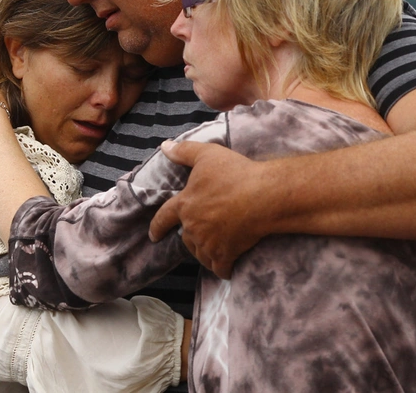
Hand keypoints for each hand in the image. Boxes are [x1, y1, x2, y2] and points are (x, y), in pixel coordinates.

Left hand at [149, 141, 270, 278]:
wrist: (262, 196)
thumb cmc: (235, 174)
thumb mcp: (207, 155)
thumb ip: (184, 151)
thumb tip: (164, 147)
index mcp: (184, 204)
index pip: (163, 218)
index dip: (157, 226)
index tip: (153, 236)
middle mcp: (192, 226)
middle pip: (185, 238)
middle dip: (192, 237)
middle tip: (204, 233)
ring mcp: (208, 243)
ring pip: (200, 254)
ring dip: (204, 252)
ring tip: (215, 248)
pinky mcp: (225, 255)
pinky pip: (219, 267)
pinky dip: (221, 268)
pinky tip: (226, 267)